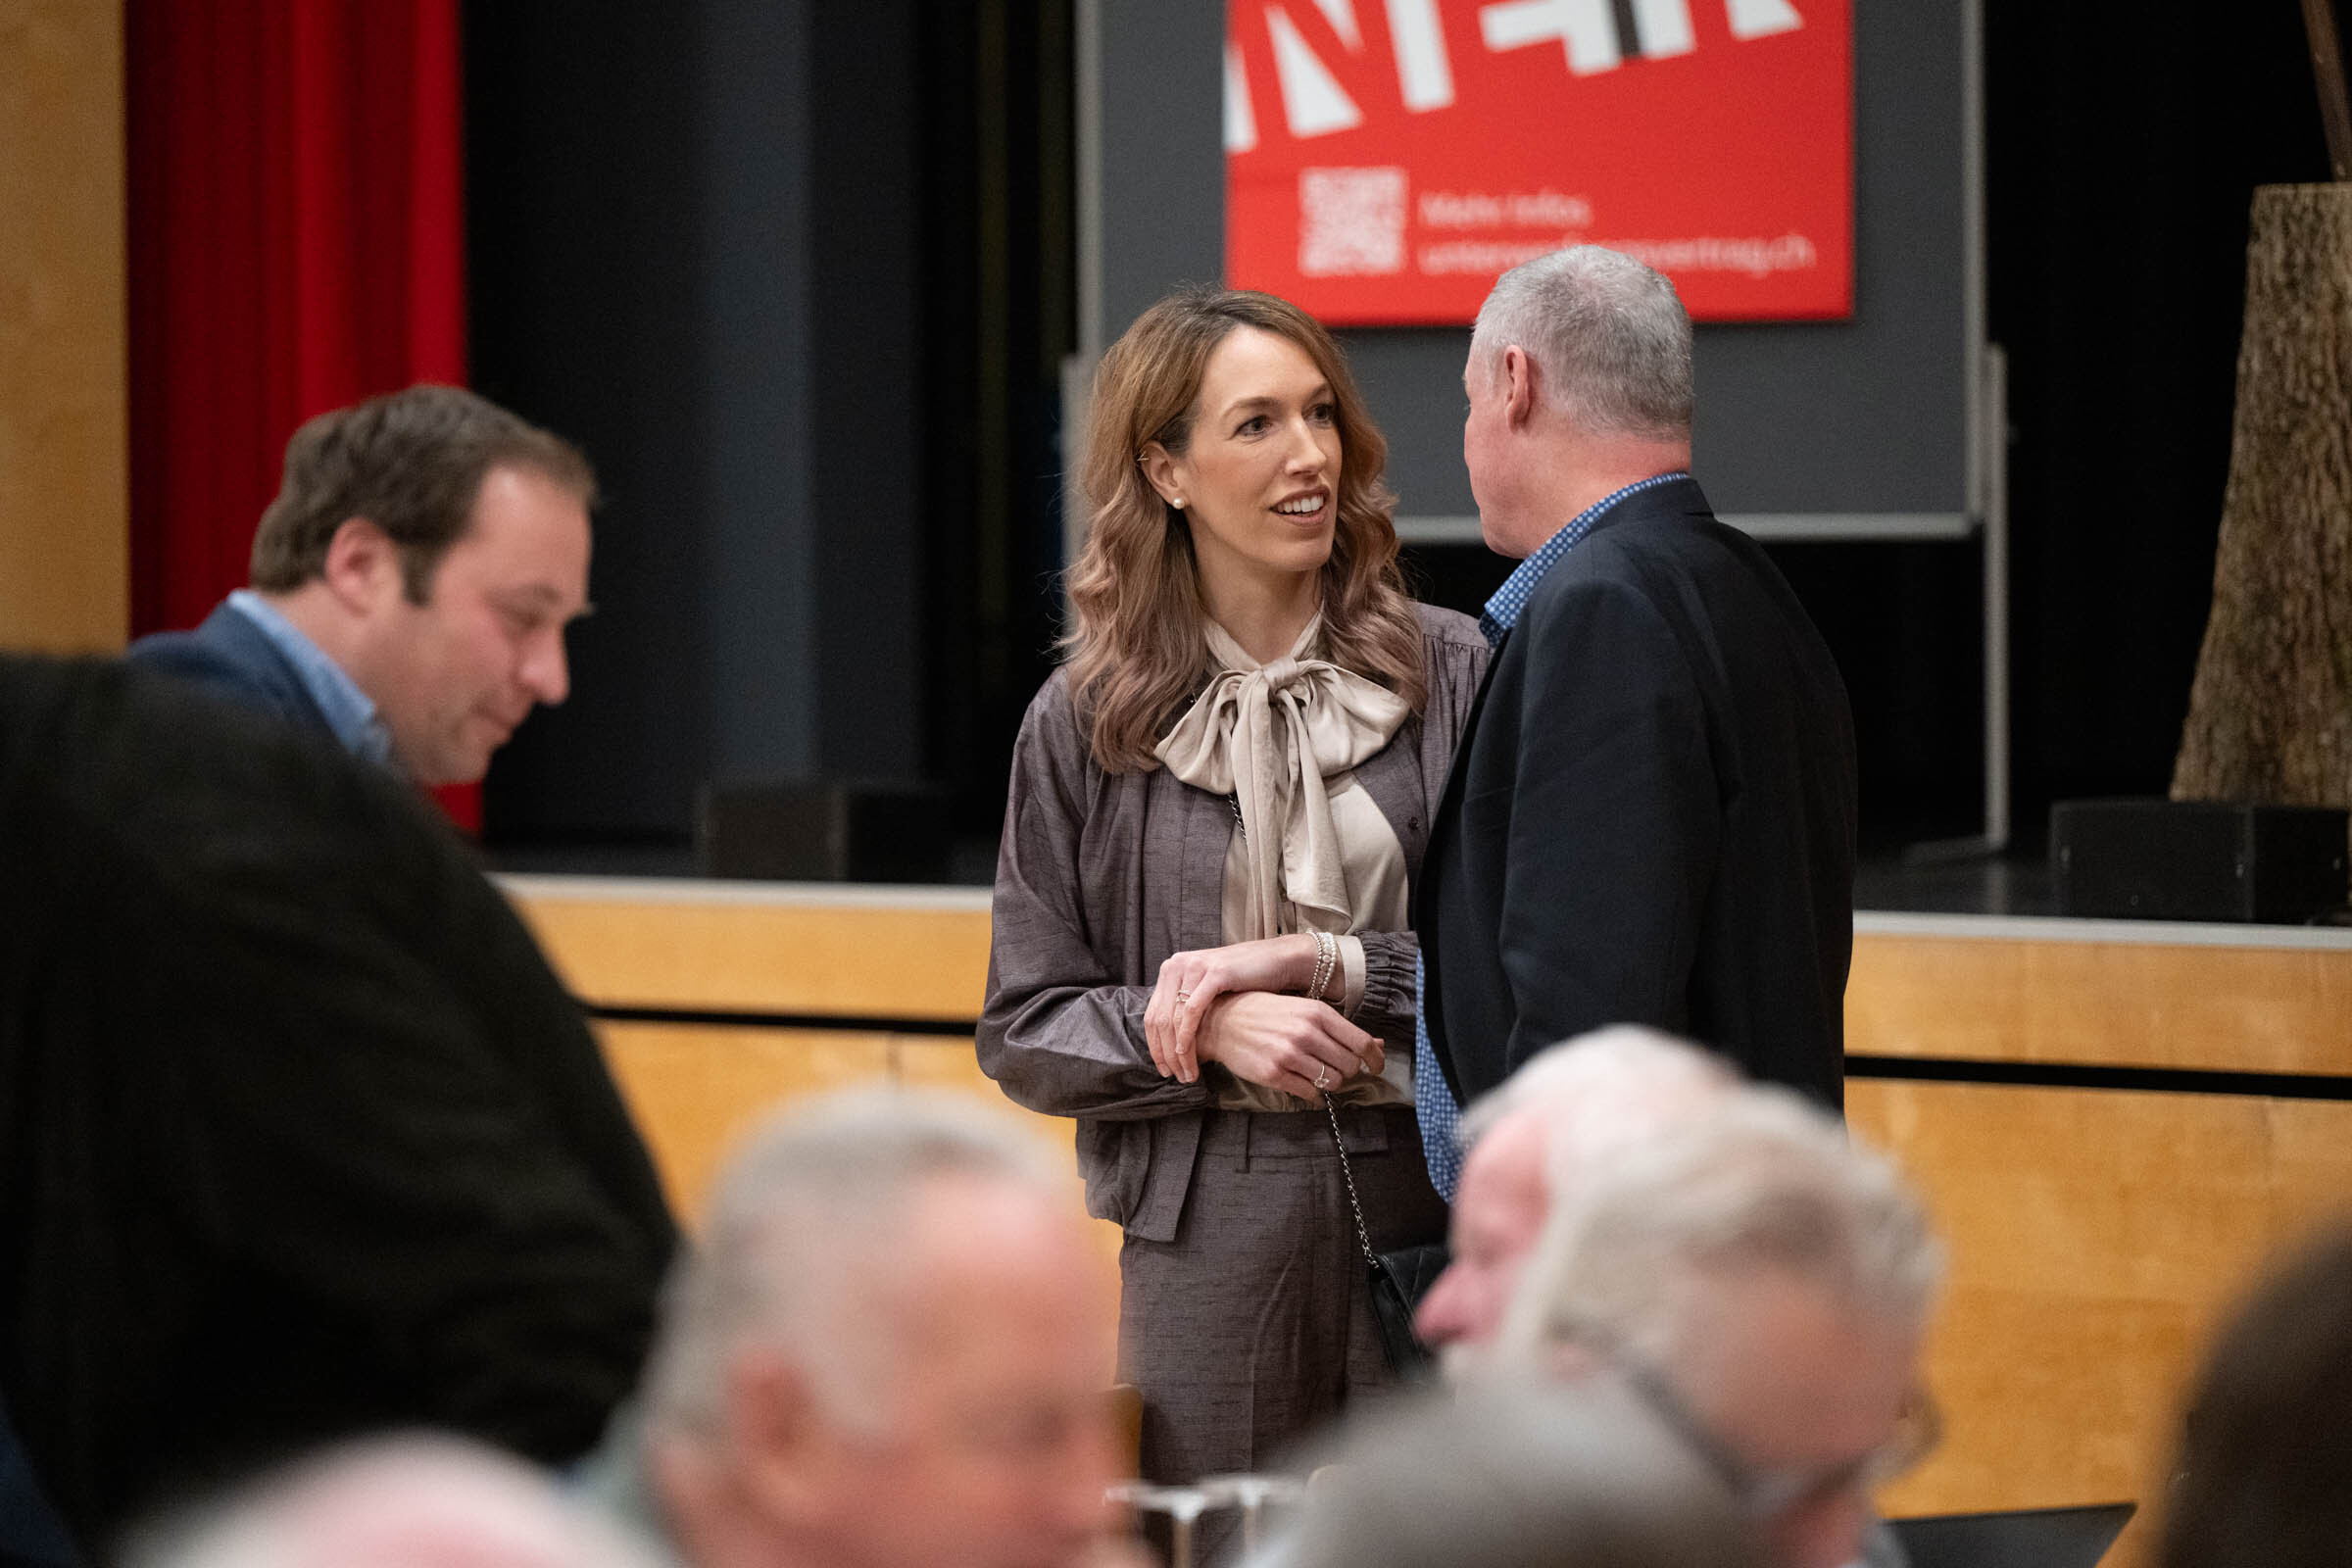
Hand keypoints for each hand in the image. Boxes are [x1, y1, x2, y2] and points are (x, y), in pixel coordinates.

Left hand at [1145, 935, 1317, 1079]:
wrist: (1276, 961)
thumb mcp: (1207, 990)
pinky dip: (1187, 1036)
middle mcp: (1176, 965)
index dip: (1155, 1046)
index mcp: (1171, 969)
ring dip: (1178, 1052)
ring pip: (1172, 1019)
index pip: (1152, 1014)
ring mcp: (1194, 967)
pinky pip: (1191, 1011)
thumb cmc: (1244, 981)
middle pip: (1159, 1019)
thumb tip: (1173, 1044)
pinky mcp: (1213, 973)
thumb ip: (1187, 1008)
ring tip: (1187, 1072)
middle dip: (1165, 1054)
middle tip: (1174, 1075)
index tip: (1164, 1068)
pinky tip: (1190, 1054)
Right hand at [1192, 992, 1383, 1103]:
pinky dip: (1314, 1094)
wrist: (1221, 1021)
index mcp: (1317, 1012)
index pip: (1361, 1043)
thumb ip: (1339, 1028)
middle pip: (1349, 1066)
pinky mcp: (1274, 1074)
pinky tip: (1306, 1085)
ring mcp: (1290, 1055)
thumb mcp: (1303, 1010)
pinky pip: (1310, 1093)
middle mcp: (1306, 1033)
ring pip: (1332, 1082)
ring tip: (1317, 1074)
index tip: (1377, 1067)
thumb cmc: (1264, 1012)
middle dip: (1348, 1071)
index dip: (1375, 1059)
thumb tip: (1377, 1045)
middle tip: (1336, 1067)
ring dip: (1330, 1082)